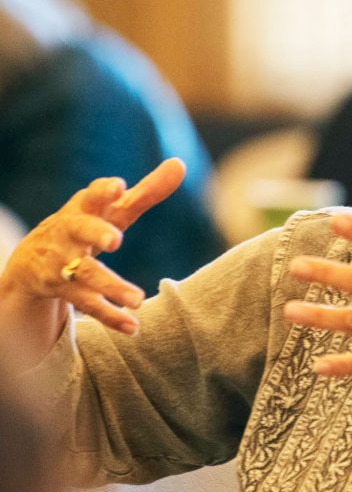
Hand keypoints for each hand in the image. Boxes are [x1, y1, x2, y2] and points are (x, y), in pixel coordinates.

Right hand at [0, 158, 185, 334]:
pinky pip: (87, 303)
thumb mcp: (111, 210)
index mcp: (83, 208)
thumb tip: (179, 164)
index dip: (102, 191)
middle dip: (97, 232)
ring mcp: (62, 261)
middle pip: (81, 229)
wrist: (32, 260)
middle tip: (116, 239)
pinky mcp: (60, 287)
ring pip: (87, 274)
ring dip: (112, 287)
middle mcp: (70, 232)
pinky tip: (133, 327)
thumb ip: (145, 192)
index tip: (118, 186)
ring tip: (138, 301)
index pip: (92, 195)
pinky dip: (110, 316)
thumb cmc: (85, 227)